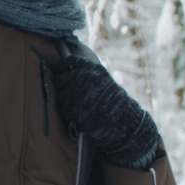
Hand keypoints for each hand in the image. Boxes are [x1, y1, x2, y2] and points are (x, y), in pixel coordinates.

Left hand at [53, 55, 158, 169]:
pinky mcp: (74, 108)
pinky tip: (77, 116)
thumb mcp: (105, 81)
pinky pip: (64, 110)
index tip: (61, 73)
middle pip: (61, 79)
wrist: (125, 121)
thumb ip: (88, 75)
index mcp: (92, 68)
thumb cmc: (116, 103)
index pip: (69, 62)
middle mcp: (83, 77)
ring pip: (60, 95)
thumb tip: (68, 73)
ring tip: (76, 108)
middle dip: (63, 87)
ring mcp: (77, 92)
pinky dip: (68, 114)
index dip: (63, 68)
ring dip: (64, 101)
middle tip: (69, 94)